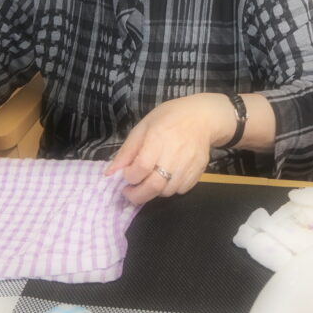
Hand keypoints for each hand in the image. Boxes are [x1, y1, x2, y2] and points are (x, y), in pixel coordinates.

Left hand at [107, 93, 233, 205]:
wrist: (202, 117)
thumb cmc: (169, 118)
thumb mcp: (143, 126)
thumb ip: (127, 151)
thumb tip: (110, 173)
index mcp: (158, 138)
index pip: (141, 167)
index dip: (129, 176)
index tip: (125, 174)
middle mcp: (174, 154)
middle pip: (154, 186)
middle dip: (137, 195)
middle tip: (129, 192)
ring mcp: (189, 165)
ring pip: (167, 192)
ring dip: (154, 191)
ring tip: (149, 180)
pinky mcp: (199, 171)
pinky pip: (181, 190)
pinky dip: (170, 189)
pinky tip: (166, 178)